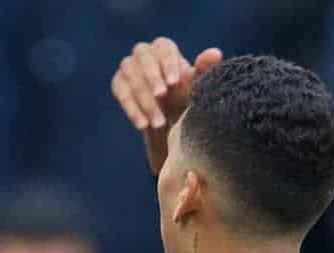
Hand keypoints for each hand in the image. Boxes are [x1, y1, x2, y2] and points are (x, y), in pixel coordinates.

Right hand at [111, 37, 222, 173]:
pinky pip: (121, 94)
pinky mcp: (118, 84)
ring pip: (131, 78)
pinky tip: (143, 125)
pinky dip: (132, 110)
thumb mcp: (195, 85)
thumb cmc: (183, 94)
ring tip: (158, 122)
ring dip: (144, 101)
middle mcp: (143, 53)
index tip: (174, 83)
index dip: (168, 65)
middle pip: (143, 59)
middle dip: (152, 78)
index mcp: (164, 48)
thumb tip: (215, 53)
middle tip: (161, 96)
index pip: (164, 50)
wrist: (167, 114)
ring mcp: (127, 67)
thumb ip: (204, 69)